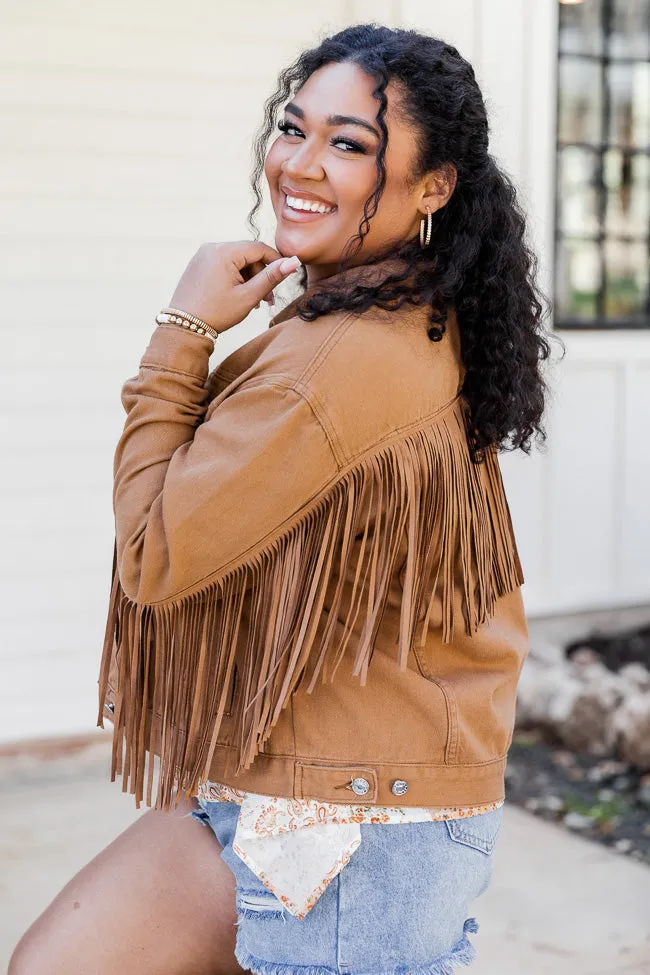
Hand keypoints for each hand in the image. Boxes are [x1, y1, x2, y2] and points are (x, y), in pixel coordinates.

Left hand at [168, 241, 301, 333]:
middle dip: (260, 275)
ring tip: (254, 301)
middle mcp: (212, 247)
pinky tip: (238, 296)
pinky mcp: (198, 264)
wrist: (183, 327)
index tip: (285, 279)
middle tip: (268, 300)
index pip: (259, 248)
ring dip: (248, 278)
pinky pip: (223, 264)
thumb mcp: (249, 296)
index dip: (276, 262)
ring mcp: (203, 254)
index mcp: (224, 251)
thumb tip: (294, 261)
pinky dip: (235, 277)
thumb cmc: (216, 313)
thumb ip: (272, 277)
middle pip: (247, 254)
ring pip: (236, 260)